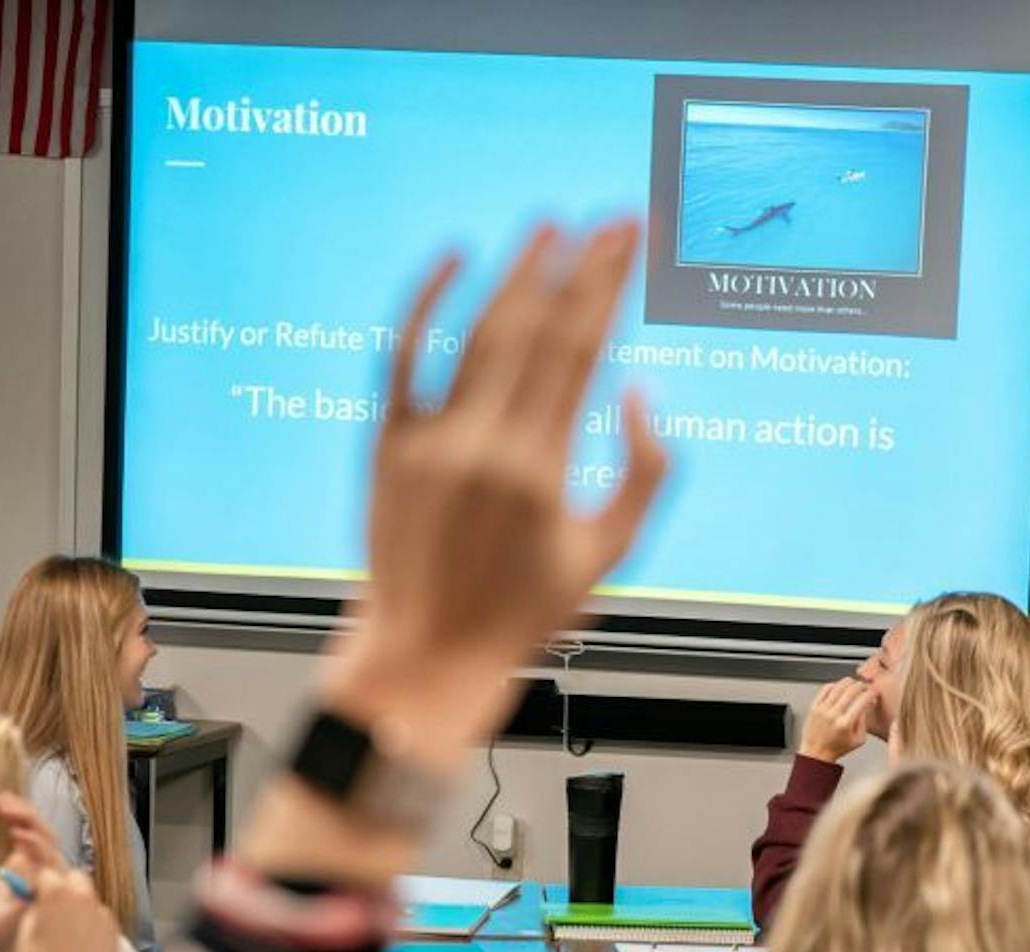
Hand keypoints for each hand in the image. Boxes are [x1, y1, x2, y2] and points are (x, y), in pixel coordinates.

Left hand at [0, 794, 62, 951]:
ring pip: (49, 846)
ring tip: (5, 808)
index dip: (16, 814)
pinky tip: (15, 832)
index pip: (30, 838)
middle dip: (24, 812)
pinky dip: (34, 847)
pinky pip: (44, 868)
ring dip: (30, 823)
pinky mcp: (35, 901)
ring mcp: (36, 890)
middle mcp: (31, 881)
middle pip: (43, 837)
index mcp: (18, 877)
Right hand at [16, 864, 118, 951]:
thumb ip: (34, 906)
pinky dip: (93, 923)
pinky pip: (102, 918)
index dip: (39, 883)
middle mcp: (82, 895)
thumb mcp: (25, 929)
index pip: (46, 873)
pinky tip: (82, 942)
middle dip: (64, 886)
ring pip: (90, 898)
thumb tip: (37, 898)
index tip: (35, 892)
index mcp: (55, 891)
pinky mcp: (114, 929)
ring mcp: (101, 912)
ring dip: (80, 904)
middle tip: (53, 905)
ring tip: (68, 928)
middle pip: (74, 878)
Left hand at [319, 221, 669, 758]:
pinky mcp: (387, 444)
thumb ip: (643, 473)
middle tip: (605, 222)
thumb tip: (636, 392)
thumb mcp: (606, 555)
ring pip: (477, 334)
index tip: (629, 240)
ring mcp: (429, 442)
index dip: (607, 286)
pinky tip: (452, 259)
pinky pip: (403, 357)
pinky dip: (425, 303)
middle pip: (536, 329)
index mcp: (541, 472)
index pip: (581, 350)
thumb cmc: (520, 613)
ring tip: (546, 229)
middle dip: (576, 267)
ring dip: (514, 274)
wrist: (427, 652)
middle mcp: (483, 447)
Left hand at [800, 677, 876, 764]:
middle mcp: (833, 714)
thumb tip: (867, 704)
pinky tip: (839, 687)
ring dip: (849, 682)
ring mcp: (822, 709)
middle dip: (862, 685)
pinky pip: (825, 688)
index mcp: (845, 724)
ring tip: (854, 685)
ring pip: (838, 686)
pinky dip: (835, 684)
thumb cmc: (837, 748)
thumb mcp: (858, 740)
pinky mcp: (814, 706)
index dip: (871, 693)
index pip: (862, 700)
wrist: (816, 752)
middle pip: (851, 689)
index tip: (874, 692)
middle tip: (865, 687)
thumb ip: (864, 721)